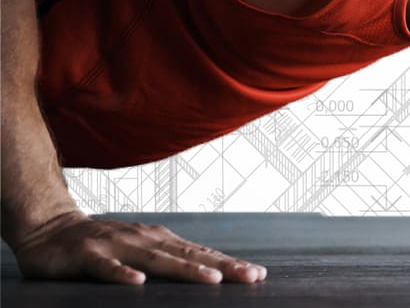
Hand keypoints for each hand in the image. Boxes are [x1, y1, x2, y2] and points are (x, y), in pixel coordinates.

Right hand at [11, 210, 266, 283]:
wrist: (48, 228)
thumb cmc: (101, 244)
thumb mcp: (139, 250)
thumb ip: (168, 260)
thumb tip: (208, 273)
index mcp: (159, 240)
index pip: (201, 253)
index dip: (230, 264)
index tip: (258, 275)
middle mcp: (145, 240)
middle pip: (189, 255)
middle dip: (223, 267)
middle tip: (251, 277)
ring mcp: (117, 246)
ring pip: (156, 260)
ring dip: (186, 270)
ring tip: (213, 280)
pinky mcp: (88, 256)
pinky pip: (107, 268)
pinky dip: (122, 274)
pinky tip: (137, 283)